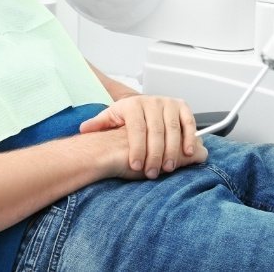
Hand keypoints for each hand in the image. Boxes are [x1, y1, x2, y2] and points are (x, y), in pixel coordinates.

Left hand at [79, 95, 206, 178]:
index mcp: (132, 104)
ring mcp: (168, 103)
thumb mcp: (111, 118)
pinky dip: (189, 137)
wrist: (142, 106)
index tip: (135, 166)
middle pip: (156, 131)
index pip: (137, 128)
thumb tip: (83, 129)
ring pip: (173, 128)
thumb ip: (99, 124)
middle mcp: (151, 101)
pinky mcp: (182, 107)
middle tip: (152, 172)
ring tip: (168, 168)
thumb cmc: (127, 116)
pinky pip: (188, 122)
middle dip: (154, 154)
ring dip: (172, 150)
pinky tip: (187, 154)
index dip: (137, 148)